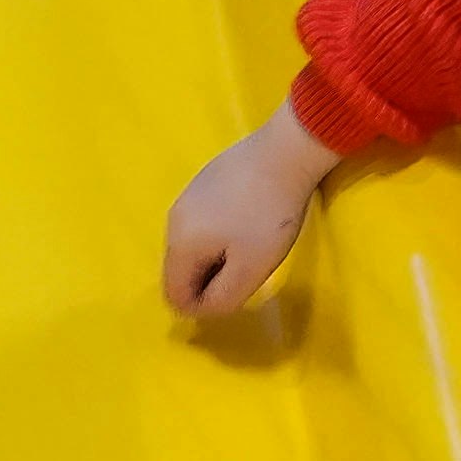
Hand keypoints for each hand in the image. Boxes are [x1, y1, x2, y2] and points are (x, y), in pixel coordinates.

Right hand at [160, 105, 340, 315]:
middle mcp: (173, 220)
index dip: (203, 306)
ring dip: (218, 256)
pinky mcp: (204, 180)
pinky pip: (203, 222)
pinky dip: (221, 233)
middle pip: (182, 270)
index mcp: (179, 245)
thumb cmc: (269, 216)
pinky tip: (249, 219)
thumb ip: (222, 298)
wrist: (286, 151)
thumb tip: (201, 309)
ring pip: (193, 246)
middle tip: (249, 266)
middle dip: (211, 279)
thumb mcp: (251, 269)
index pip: (174, 295)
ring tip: (252, 242)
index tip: (238, 291)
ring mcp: (187, 196)